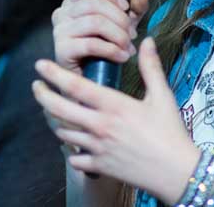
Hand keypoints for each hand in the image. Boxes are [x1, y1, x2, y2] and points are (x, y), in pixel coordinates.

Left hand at [32, 37, 199, 202]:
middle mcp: (101, 126)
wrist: (177, 172)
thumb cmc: (172, 133)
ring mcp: (98, 148)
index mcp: (114, 106)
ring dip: (57, 120)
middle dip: (42, 95)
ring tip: (56, 111)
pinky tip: (73, 143)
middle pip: (59, 109)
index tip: (40, 65)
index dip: (54, 74)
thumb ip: (151, 67)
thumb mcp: (163, 97)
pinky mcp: (100, 166)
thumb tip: (148, 41)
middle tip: (36, 86)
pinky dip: (71, 149)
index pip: (76, 86)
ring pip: (64, 132)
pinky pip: (74, 157)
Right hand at [51, 0, 149, 73]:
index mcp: (74, 0)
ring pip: (95, 22)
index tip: (126, 8)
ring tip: (128, 47)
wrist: (93, 80)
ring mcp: (59, 31)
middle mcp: (62, 12)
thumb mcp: (123, 24)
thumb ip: (134, 7)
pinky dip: (112, 50)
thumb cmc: (106, 48)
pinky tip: (122, 57)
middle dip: (120, 20)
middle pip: (96, 4)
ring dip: (118, 35)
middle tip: (132, 36)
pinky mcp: (61, 50)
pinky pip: (91, 44)